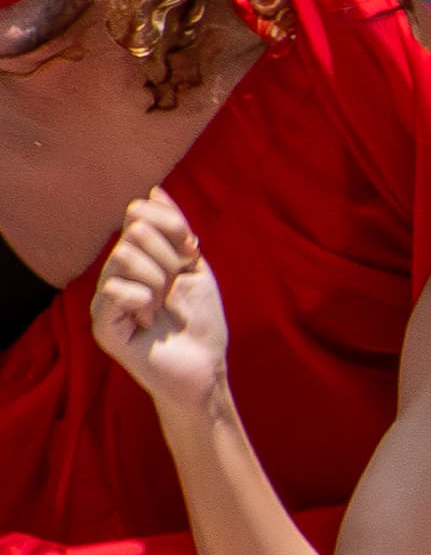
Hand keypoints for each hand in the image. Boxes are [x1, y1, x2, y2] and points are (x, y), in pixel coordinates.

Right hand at [89, 191, 231, 421]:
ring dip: (158, 281)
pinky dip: (143, 300)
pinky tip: (148, 320)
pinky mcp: (102, 323)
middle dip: (169, 258)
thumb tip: (153, 189)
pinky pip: (115, 289)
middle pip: (135, 231)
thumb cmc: (201, 320)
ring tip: (161, 306)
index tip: (191, 253)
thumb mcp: (195, 267)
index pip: (138, 211)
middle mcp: (116, 271)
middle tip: (174, 288)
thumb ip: (176, 229)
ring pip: (124, 255)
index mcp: (138, 255)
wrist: (205, 366)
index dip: (172, 226)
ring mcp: (105, 296)